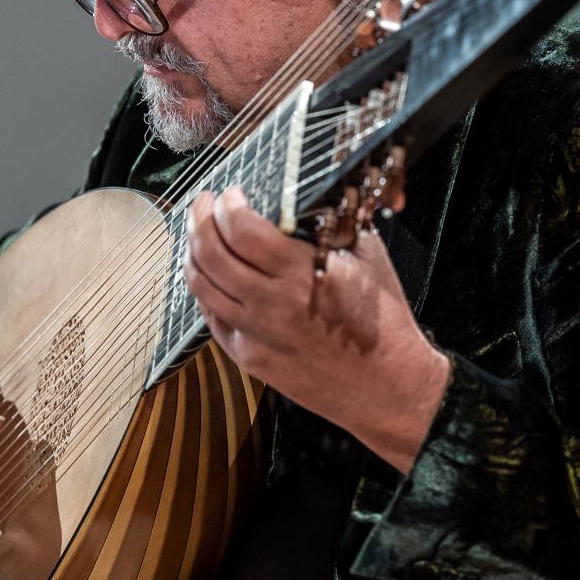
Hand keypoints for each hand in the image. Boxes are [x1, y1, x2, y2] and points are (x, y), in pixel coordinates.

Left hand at [184, 186, 450, 473]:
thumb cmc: (383, 321)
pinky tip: (208, 275)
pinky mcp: (249, 358)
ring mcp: (255, 334)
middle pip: (211, 253)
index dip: (228, 205)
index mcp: (301, 273)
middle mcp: (271, 304)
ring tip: (198, 235)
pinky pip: (212, 318)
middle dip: (200, 219)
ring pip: (202, 286)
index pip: (241, 229)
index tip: (231, 193)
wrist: (387, 385)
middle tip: (205, 204)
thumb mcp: (369, 258)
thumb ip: (335, 223)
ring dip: (192, 253)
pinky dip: (203, 290)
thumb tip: (308, 196)